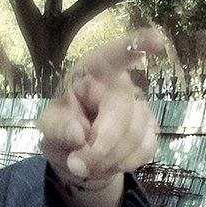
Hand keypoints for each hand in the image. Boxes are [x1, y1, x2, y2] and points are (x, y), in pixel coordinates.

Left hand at [38, 28, 164, 188]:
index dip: (136, 45)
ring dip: (109, 159)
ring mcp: (140, 106)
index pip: (114, 54)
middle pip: (122, 111)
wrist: (77, 151)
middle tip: (77, 165)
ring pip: (135, 135)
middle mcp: (120, 84)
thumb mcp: (49, 126)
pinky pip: (147, 148)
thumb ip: (59, 128)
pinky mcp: (151, 128)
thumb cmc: (63, 127)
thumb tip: (80, 135)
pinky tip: (110, 163)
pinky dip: (125, 163)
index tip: (156, 41)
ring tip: (89, 164)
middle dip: (101, 146)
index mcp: (92, 72)